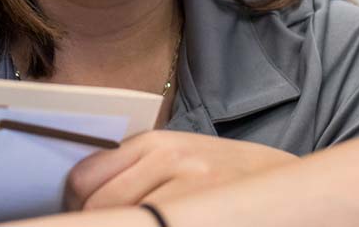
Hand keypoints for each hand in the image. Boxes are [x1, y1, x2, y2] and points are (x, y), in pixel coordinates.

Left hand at [64, 131, 298, 210]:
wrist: (284, 183)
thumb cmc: (225, 177)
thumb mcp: (180, 158)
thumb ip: (135, 168)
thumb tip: (79, 193)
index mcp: (158, 141)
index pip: (87, 174)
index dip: (74, 203)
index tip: (76, 214)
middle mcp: (173, 158)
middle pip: (101, 204)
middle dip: (92, 221)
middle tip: (102, 225)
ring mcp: (193, 188)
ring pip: (126, 220)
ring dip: (121, 226)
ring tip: (139, 223)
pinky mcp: (206, 209)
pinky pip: (156, 226)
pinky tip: (161, 226)